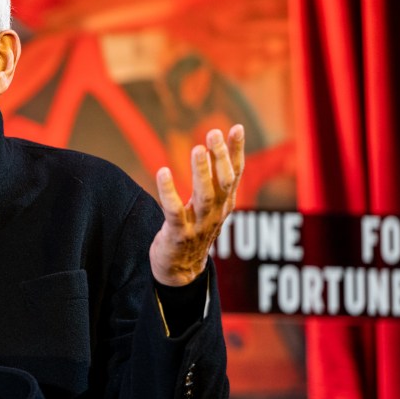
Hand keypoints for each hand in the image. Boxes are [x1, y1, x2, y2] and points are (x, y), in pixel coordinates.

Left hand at [149, 126, 244, 285]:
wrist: (181, 271)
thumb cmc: (195, 229)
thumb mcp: (210, 205)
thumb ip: (215, 180)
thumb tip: (218, 146)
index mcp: (225, 203)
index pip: (235, 174)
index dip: (237, 151)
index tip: (237, 127)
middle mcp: (216, 213)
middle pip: (223, 182)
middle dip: (220, 157)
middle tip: (213, 133)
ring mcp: (199, 225)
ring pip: (204, 196)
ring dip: (202, 172)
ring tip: (197, 149)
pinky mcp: (179, 234)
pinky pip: (174, 212)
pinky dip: (169, 192)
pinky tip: (162, 172)